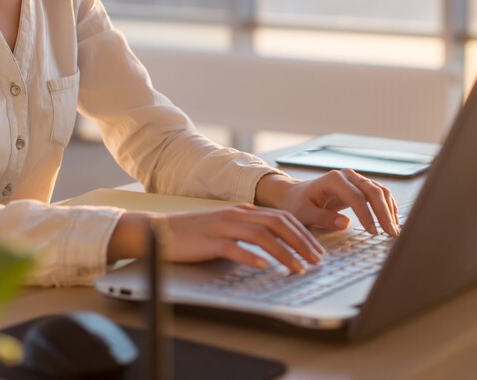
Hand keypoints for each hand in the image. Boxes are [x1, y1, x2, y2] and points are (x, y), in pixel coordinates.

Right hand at [107, 206, 324, 272]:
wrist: (160, 231)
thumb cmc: (194, 234)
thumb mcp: (227, 228)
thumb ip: (248, 232)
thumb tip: (274, 248)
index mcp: (244, 210)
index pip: (282, 218)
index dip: (303, 233)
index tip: (317, 249)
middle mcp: (237, 214)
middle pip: (278, 224)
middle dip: (301, 242)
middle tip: (316, 260)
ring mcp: (223, 226)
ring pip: (262, 235)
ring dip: (284, 252)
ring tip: (299, 267)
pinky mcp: (209, 241)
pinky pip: (234, 248)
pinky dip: (251, 257)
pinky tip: (264, 267)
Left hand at [255, 169, 400, 236]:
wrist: (295, 195)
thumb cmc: (297, 204)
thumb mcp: (304, 214)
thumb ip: (324, 218)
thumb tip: (346, 224)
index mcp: (333, 179)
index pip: (356, 197)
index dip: (367, 215)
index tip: (373, 232)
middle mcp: (347, 175)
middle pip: (373, 191)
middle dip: (384, 213)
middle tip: (390, 234)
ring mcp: (355, 179)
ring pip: (379, 191)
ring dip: (389, 210)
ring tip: (393, 230)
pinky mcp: (360, 186)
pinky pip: (379, 193)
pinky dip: (388, 206)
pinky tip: (393, 220)